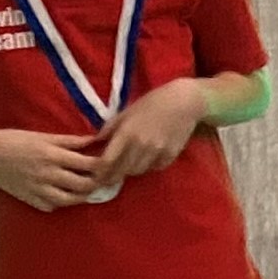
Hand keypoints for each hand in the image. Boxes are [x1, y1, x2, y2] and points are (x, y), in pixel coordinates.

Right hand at [0, 127, 112, 211]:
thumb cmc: (14, 140)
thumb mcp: (44, 136)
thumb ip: (70, 141)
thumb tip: (94, 140)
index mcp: (54, 155)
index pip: (89, 165)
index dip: (103, 166)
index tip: (109, 165)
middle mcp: (48, 174)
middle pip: (83, 185)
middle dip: (97, 184)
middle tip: (103, 180)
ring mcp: (37, 189)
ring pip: (68, 200)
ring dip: (81, 197)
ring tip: (87, 192)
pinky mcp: (27, 198)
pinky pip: (49, 207)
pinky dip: (59, 204)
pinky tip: (63, 198)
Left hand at [90, 79, 209, 181]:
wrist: (183, 102)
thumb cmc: (152, 103)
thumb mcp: (126, 112)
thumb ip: (110, 128)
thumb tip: (95, 142)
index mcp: (126, 133)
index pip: (107, 161)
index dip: (100, 172)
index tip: (96, 176)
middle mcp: (141, 145)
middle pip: (123, 170)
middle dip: (114, 175)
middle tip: (110, 176)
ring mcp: (158, 151)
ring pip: (139, 170)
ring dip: (132, 169)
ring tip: (131, 163)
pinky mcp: (171, 154)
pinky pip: (156, 167)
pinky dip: (150, 165)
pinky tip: (150, 157)